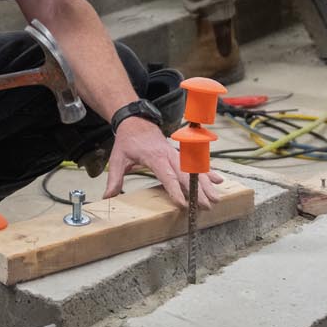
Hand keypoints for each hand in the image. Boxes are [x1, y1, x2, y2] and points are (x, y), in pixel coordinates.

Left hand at [102, 118, 219, 210]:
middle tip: (207, 205)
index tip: (182, 203)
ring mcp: (177, 154)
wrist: (136, 121)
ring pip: (195, 170)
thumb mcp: (117, 158)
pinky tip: (218, 181)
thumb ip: (114, 179)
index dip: (175, 190)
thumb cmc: (128, 141)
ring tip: (216, 198)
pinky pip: (196, 163)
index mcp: (154, 157)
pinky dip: (208, 172)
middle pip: (186, 174)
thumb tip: (108, 197)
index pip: (167, 176)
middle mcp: (169, 155)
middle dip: (197, 191)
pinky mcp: (180, 154)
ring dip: (206, 184)